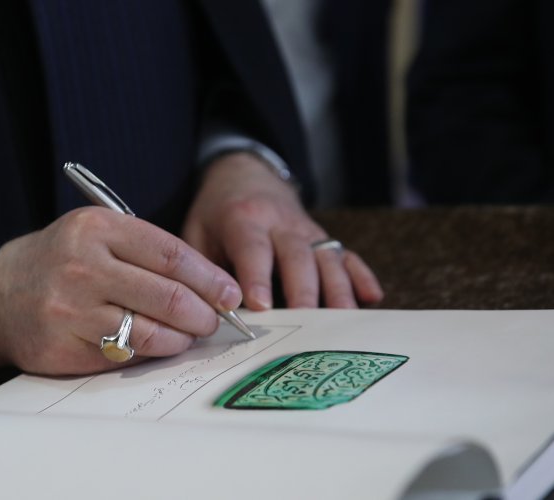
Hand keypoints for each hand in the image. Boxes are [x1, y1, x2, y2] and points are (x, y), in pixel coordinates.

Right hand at [0, 207, 242, 374]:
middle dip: (204, 313)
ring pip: (151, 333)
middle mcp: (83, 267)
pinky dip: (152, 352)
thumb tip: (210, 284)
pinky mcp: (63, 347)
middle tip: (214, 320)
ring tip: (189, 334)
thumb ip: (148, 252)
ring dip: (182, 338)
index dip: (210, 278)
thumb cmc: (62, 259)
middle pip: (168, 296)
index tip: (231, 293)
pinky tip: (159, 345)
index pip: (172, 254)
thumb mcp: (98, 233)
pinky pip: (125, 355)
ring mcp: (71, 310)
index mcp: (97, 228)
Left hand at [182, 152, 382, 309]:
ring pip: (326, 258)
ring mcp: (306, 230)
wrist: (244, 175)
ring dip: (337, 289)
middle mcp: (280, 223)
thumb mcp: (197, 232)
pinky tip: (373, 297)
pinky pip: (346, 256)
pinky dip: (360, 275)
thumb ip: (204, 268)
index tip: (261, 306)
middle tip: (306, 323)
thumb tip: (211, 311)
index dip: (257, 277)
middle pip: (297, 256)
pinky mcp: (322, 239)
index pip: (253, 248)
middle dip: (303, 290)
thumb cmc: (216, 213)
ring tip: (342, 320)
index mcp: (243, 219)